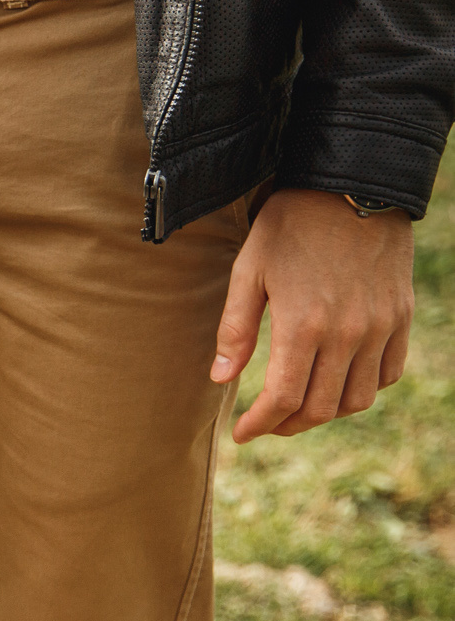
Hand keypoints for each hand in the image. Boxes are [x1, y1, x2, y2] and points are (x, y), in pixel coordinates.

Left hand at [211, 188, 414, 441]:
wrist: (351, 186)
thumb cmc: (289, 226)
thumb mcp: (248, 271)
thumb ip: (235, 329)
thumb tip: (220, 379)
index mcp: (304, 325)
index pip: (284, 399)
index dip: (260, 424)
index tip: (241, 434)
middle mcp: (348, 334)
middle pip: (321, 408)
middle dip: (288, 425)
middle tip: (265, 424)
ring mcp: (380, 327)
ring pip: (358, 398)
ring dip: (326, 412)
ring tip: (299, 407)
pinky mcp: (400, 317)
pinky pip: (388, 372)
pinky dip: (363, 388)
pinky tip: (338, 381)